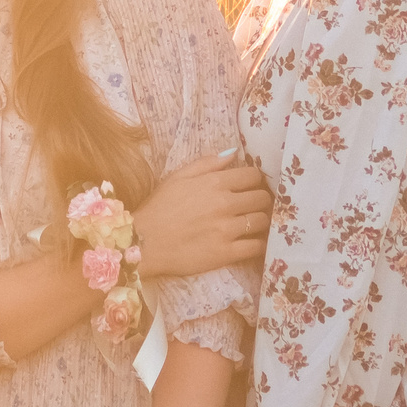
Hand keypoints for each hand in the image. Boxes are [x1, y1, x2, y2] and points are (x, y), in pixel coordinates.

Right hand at [132, 152, 271, 277]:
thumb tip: (233, 152)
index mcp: (215, 182)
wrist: (143, 243)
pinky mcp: (226, 253)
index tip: (250, 187)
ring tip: (252, 224)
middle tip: (253, 206)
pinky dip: (258, 244)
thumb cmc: (158, 208)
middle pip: (262, 198)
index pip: (253, 175)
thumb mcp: (178, 177)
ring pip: (262, 221)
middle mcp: (225, 204)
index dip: (255, 180)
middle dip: (261, 200)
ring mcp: (227, 229)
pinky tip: (251, 242)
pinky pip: (256, 247)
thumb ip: (207, 163)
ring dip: (260, 221)